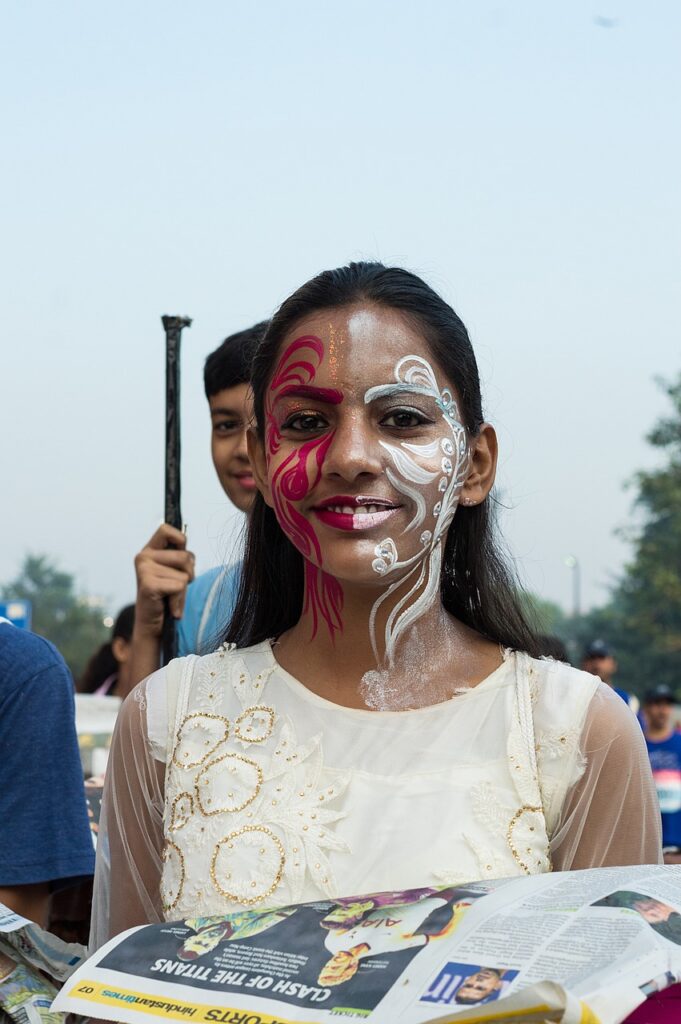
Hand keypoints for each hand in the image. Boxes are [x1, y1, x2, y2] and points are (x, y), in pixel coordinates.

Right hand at [133, 524, 194, 638]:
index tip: (180, 557)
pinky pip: (180, 586)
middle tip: (174, 587)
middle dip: (189, 574)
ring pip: (185, 574)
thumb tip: (187, 546)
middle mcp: (143, 557)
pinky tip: (169, 606)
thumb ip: (179, 556)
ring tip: (170, 596)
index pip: (166, 529)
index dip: (181, 540)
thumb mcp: (173, 571)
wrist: (151, 626)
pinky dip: (179, 600)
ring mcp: (144, 570)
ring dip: (184, 590)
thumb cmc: (166, 597)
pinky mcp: (148, 585)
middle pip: (186, 556)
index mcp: (149, 550)